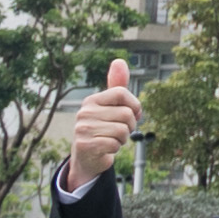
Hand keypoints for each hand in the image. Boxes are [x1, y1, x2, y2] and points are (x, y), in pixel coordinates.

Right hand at [64, 61, 137, 190]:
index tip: (132, 114)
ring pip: (123, 130)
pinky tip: (105, 148)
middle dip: (130, 126)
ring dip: (123, 139)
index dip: (135, 106)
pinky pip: (115, 144)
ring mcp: (83, 129)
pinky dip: (115, 148)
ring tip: (110, 139)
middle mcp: (85, 112)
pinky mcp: (85, 145)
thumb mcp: (110, 106)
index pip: (122, 93)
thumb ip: (117, 85)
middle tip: (118, 131)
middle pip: (127, 114)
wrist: (87, 157)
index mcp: (92, 100)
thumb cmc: (103, 128)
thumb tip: (119, 60)